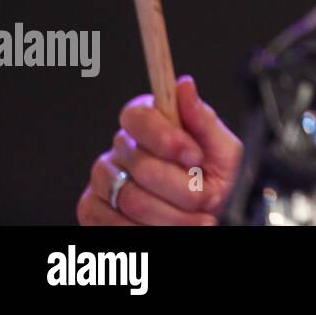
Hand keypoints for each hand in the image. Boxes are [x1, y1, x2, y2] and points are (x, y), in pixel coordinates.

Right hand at [77, 75, 243, 224]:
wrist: (208, 214)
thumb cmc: (216, 178)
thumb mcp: (222, 148)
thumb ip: (203, 119)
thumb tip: (184, 85)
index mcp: (151, 122)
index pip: (138, 116)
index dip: (166, 138)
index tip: (194, 157)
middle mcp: (122, 147)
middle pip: (140, 165)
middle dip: (182, 187)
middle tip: (206, 196)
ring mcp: (104, 178)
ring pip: (130, 198)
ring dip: (171, 215)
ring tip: (197, 218)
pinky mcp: (93, 208)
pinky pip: (111, 222)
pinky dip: (145, 230)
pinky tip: (167, 228)